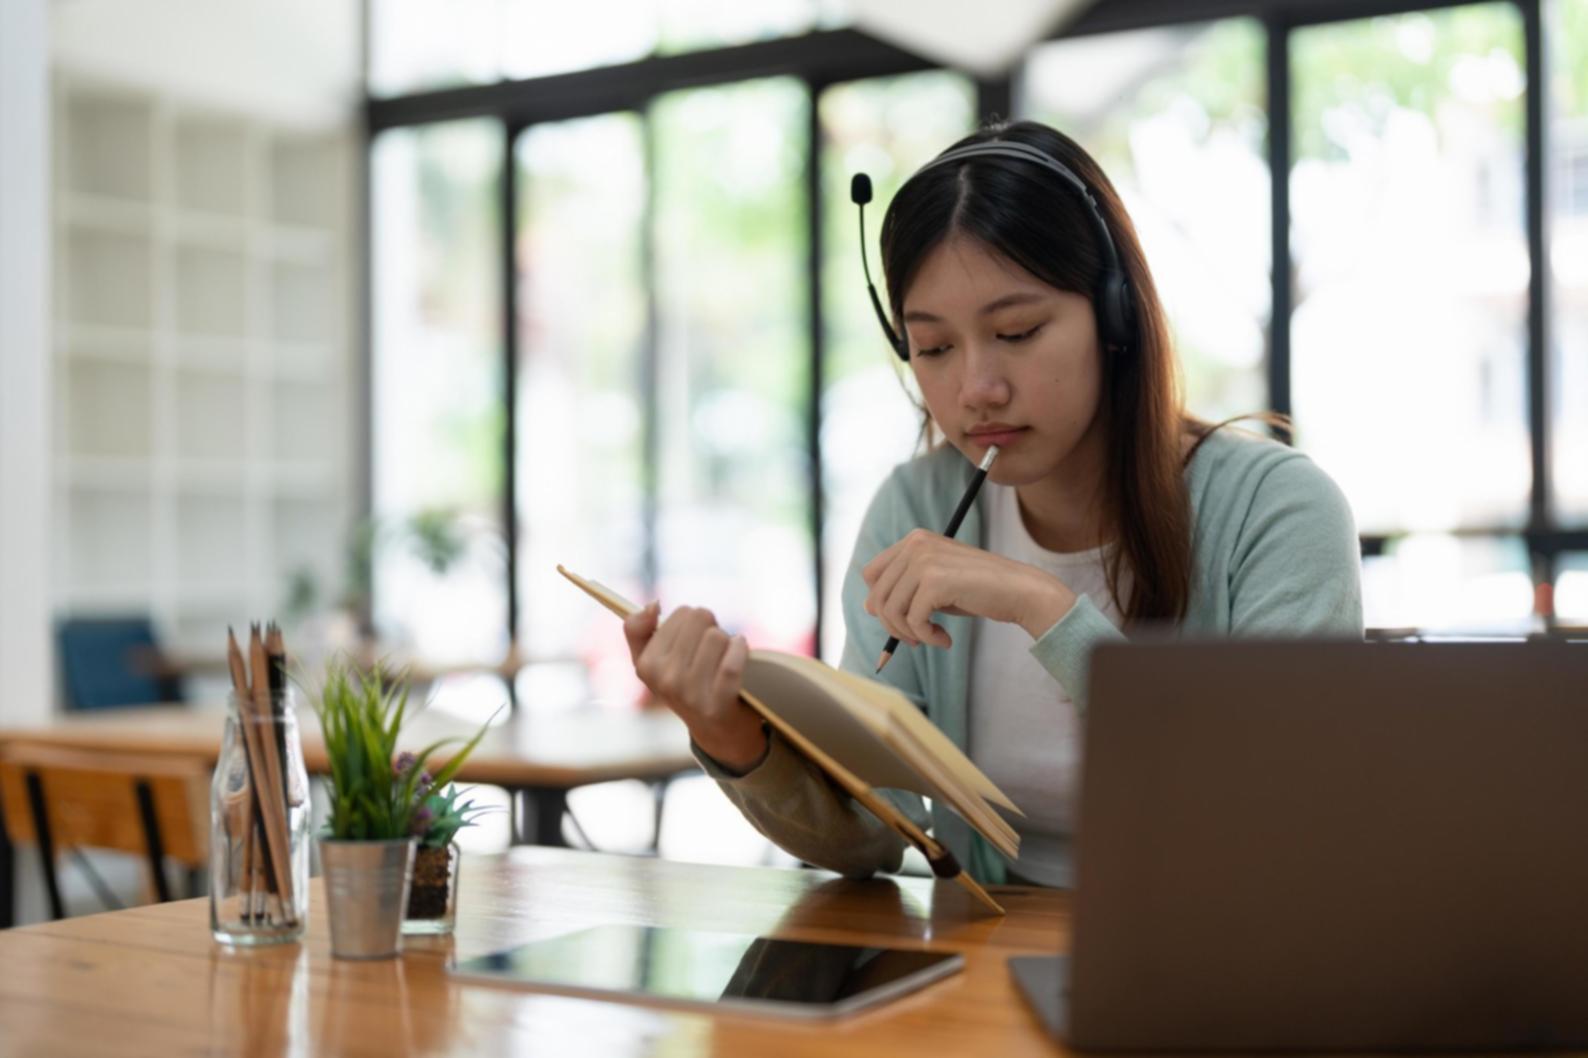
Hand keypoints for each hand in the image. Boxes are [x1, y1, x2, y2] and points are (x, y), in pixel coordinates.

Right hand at [622, 603, 766, 771]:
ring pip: (717, 636)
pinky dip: (741, 649)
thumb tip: (652, 605)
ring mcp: (690, 693)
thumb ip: (638, 629)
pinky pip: (733, 661)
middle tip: (711, 651)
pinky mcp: (718, 704)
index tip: (694, 639)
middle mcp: (665, 679)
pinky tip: (740, 651)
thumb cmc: (686, 687)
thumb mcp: (652, 662)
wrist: (717, 732)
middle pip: (700, 619)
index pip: (681, 613)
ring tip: (723, 659)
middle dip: (711, 628)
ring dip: (727, 641)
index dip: (694, 621)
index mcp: (646, 665)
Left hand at [861, 529, 1077, 648]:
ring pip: (891, 611)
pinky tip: (945, 640)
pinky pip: (913, 621)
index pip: (871, 575)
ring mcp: (924, 560)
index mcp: (914, 540)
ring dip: (911, 634)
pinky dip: (927, 637)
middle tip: (917, 638)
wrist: (1019, 590)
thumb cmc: (978, 590)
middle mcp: (915, 544)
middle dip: (893, 625)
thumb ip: (904, 588)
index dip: (881, 603)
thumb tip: (868, 607)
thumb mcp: (935, 584)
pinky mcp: (935, 581)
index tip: (904, 620)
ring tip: (934, 638)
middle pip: (877, 596)